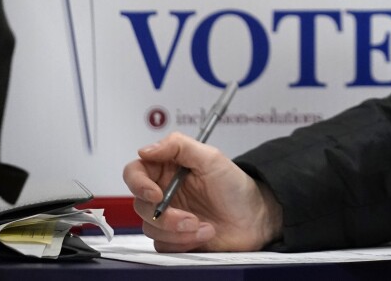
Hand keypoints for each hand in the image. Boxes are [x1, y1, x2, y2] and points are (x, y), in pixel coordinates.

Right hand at [123, 132, 282, 251]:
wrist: (255, 219)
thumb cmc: (236, 186)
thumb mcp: (212, 158)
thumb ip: (179, 146)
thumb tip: (146, 149)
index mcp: (168, 168)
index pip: (135, 171)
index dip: (139, 184)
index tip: (156, 195)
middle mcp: (164, 192)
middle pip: (140, 204)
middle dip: (166, 216)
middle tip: (190, 218)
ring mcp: (168, 216)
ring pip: (150, 227)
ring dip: (178, 231)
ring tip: (204, 226)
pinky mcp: (174, 237)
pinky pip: (162, 245)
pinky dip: (183, 242)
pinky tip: (204, 234)